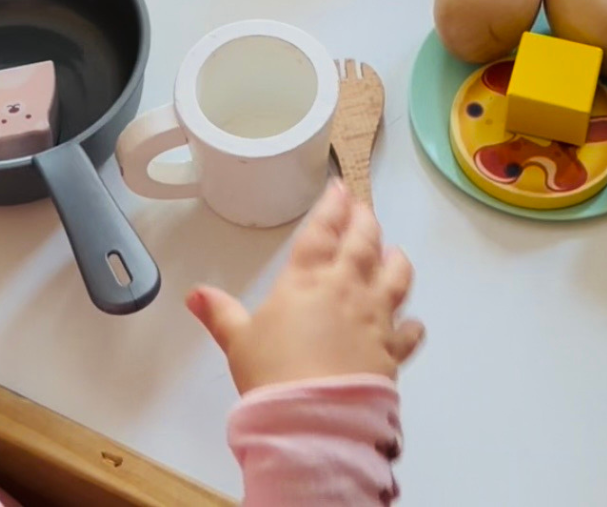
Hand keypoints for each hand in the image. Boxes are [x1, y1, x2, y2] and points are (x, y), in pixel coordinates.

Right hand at [187, 181, 425, 394]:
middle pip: (363, 244)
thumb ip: (220, 314)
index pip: (322, 232)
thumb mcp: (237, 341)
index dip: (332, 207)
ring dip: (396, 261)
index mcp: (307, 279)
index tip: (340, 189)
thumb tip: (195, 295)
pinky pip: (408, 332)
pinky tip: (412, 322)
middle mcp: (346, 289)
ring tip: (394, 251)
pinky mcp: (392, 350)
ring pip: (395, 278)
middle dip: (365, 221)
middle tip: (364, 209)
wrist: (313, 416)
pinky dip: (411, 325)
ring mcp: (375, 317)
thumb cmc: (272, 372)